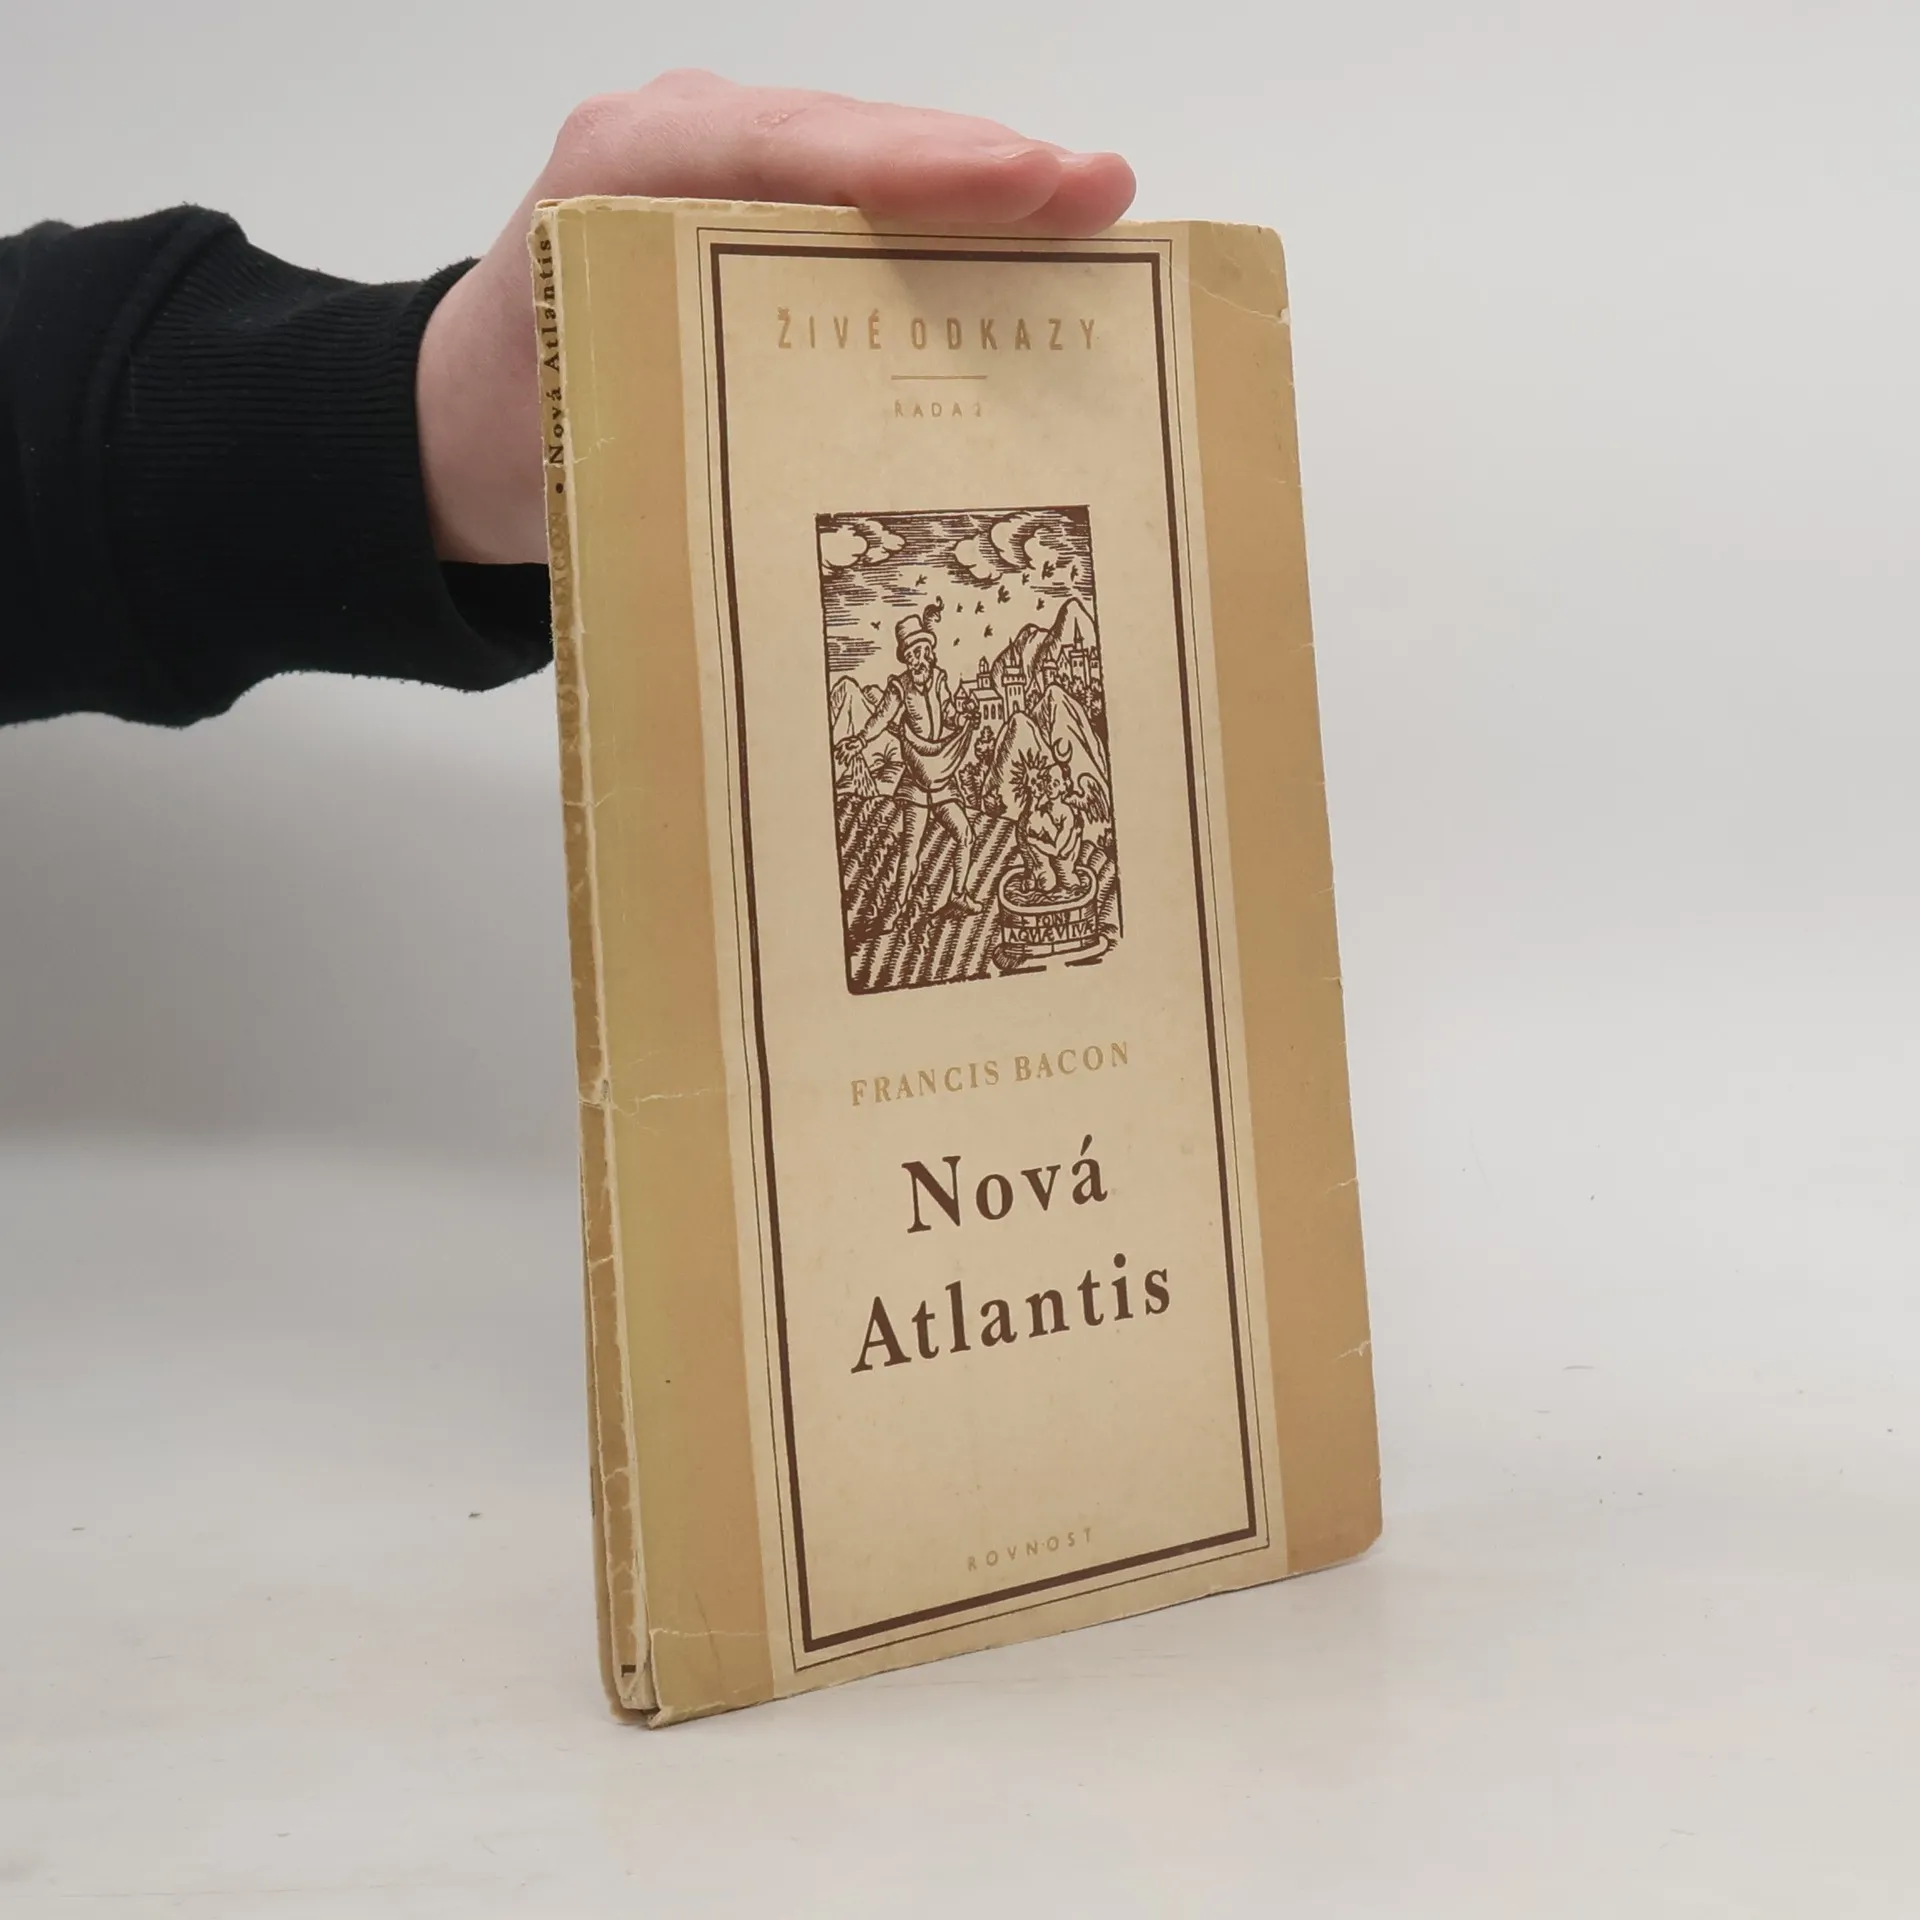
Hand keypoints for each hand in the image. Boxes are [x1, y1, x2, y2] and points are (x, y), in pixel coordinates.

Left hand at [416, 71, 1135, 564]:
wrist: (463, 418)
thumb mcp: (593, 449)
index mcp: (616, 181)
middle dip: (979, 164)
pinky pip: (856, 187)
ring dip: (981, 186)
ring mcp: (712, 158)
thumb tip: (844, 506)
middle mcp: (670, 143)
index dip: (909, 168)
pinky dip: (943, 215)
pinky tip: (1027, 245)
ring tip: (1091, 211)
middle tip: (1100, 194)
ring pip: (866, 152)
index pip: (779, 151)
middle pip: (848, 136)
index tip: (1021, 185)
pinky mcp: (748, 193)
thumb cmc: (525, 435)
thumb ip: (696, 435)